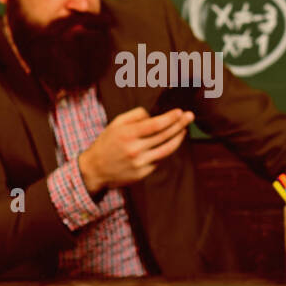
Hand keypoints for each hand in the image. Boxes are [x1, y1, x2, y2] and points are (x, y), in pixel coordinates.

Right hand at [77, 106, 193, 192]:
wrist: (95, 169)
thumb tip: (153, 115)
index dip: (170, 118)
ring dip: (178, 139)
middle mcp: (135, 149)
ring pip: (166, 150)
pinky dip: (166, 150)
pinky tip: (171, 143)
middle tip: (190, 116)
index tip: (180, 112)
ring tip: (184, 130)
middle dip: (179, 125)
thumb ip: (135, 115)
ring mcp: (140, 163)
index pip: (155, 125)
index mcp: (128, 134)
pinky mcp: (142, 174)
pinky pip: (159, 160)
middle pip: (164, 136)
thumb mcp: (116, 124)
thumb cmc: (106, 143)